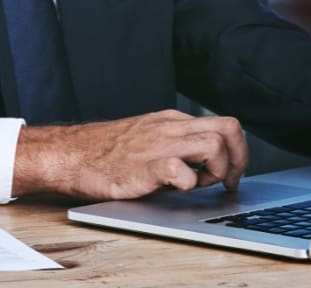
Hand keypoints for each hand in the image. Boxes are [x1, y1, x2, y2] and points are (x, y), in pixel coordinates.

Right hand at [12, 109, 248, 199]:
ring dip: (218, 171)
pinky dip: (188, 183)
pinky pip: (181, 171)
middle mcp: (171, 128)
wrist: (71, 154)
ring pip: (214, 146)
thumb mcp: (149, 139)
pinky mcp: (145, 167)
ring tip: (202, 186)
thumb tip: (205, 167)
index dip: (237, 151)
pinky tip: (177, 189)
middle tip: (228, 181)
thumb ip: (176, 146)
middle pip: (229, 128)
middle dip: (239, 158)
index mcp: (173, 121)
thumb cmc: (107, 152)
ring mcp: (159, 145)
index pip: (224, 125)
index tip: (230, 173)